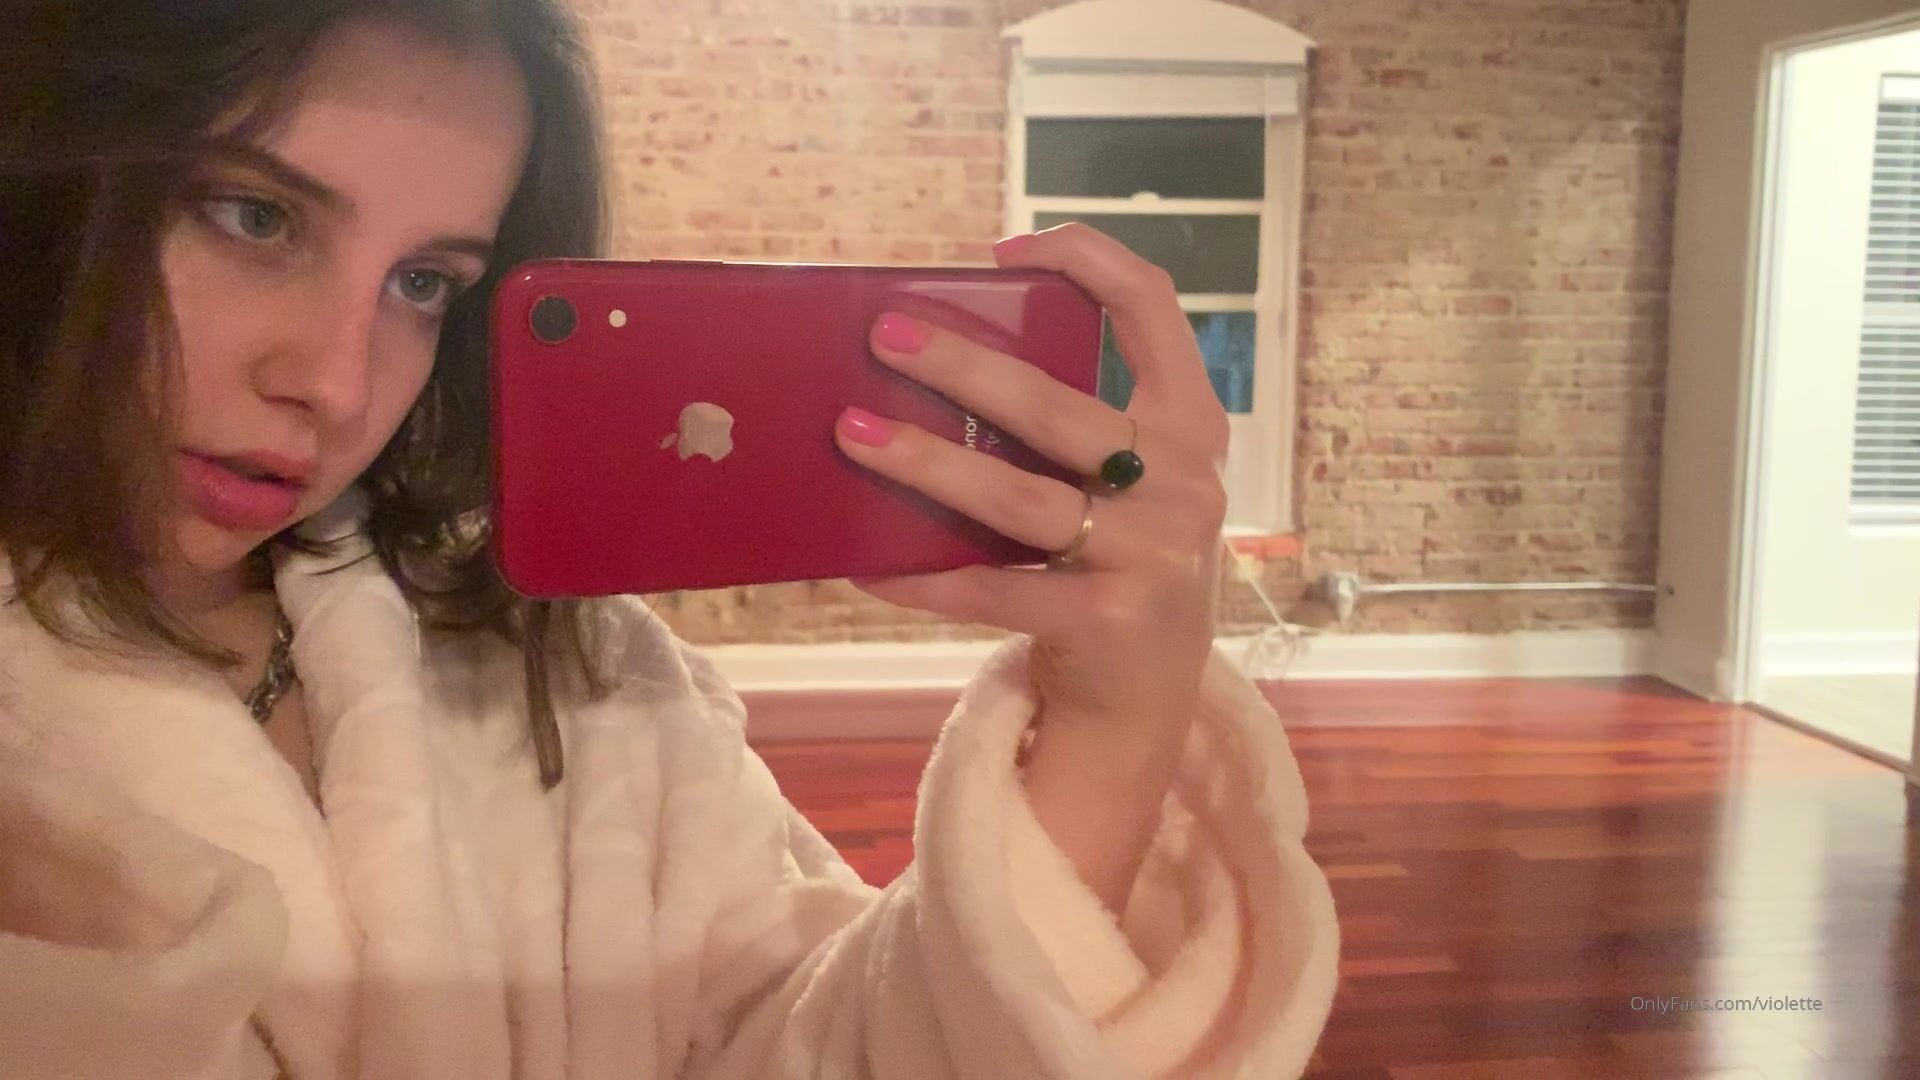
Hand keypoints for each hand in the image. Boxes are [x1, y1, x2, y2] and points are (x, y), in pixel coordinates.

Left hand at [833, 222, 1230, 732]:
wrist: (1151, 689)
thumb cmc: (1118, 555)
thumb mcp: (1132, 478)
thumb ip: (1075, 421)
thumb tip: (938, 354)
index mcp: (1189, 423)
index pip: (1154, 307)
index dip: (1087, 261)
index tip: (1005, 249)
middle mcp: (1182, 481)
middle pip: (1057, 408)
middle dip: (963, 366)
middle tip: (884, 337)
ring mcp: (1151, 554)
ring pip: (1019, 499)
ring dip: (928, 464)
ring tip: (854, 434)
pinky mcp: (1107, 619)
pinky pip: (994, 589)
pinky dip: (925, 575)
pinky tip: (868, 563)